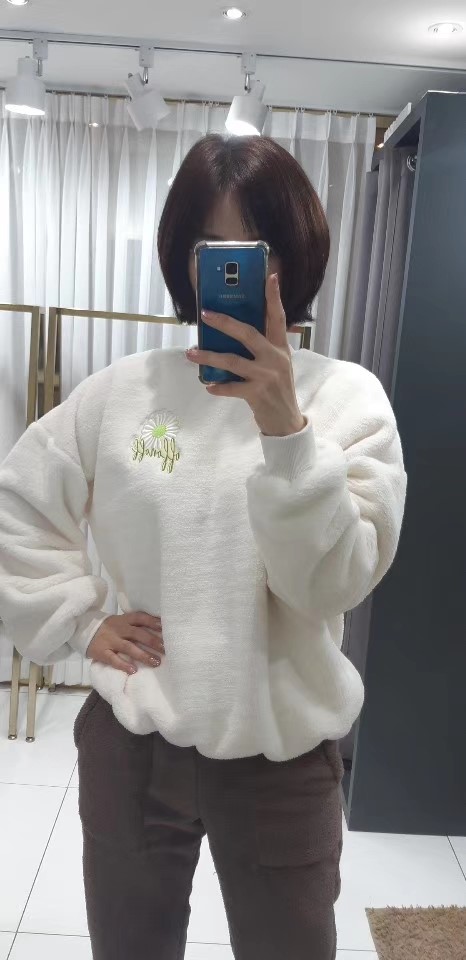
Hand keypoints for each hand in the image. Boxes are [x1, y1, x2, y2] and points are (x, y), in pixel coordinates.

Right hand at [87, 612, 164, 675]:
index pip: (140, 618)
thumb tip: (160, 629)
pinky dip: (123, 665)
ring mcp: (110, 640)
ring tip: (156, 662)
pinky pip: (113, 659)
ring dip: (143, 655)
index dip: (153, 622)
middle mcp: (118, 629)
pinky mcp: (102, 652)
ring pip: (128, 647)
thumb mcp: (122, 621)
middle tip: (166, 649)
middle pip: (137, 634)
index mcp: (124, 620)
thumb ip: (136, 624)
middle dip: (153, 641)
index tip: (165, 628)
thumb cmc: (110, 627)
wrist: (85, 630)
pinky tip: (134, 670)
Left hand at [186, 274, 305, 436]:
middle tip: (205, 314)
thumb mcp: (276, 364)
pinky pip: (232, 387)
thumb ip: (261, 348)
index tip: (269, 277)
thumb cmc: (276, 388)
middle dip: (225, 322)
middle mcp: (275, 358)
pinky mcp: (257, 393)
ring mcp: (266, 375)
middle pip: (248, 333)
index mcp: (280, 347)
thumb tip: (231, 333)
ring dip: (209, 356)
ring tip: (191, 353)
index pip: (278, 317)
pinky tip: (208, 385)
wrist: (286, 421)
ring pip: (233, 360)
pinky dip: (218, 387)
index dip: (273, 297)